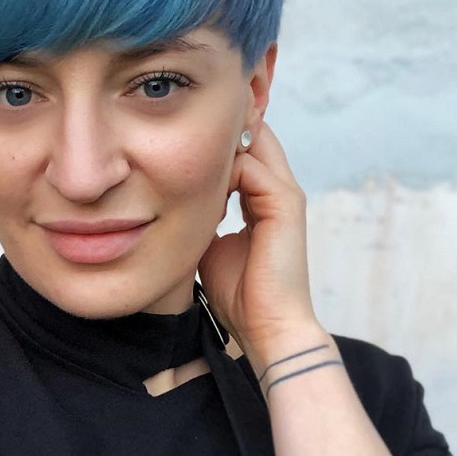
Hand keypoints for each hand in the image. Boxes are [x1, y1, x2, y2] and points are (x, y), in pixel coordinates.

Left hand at [197, 123, 321, 364]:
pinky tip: (192, 182)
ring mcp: (284, 195)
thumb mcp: (210, 245)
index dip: (212, 143)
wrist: (266, 326)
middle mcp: (277, 191)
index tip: (173, 146)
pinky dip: (222, 167)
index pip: (243, 152)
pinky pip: (251, 166)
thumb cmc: (239, 295)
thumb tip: (171, 203)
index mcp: (262, 201)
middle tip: (176, 130)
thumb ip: (202, 218)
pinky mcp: (285, 204)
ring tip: (181, 148)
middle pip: (254, 136)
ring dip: (218, 143)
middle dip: (219, 129)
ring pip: (254, 142)